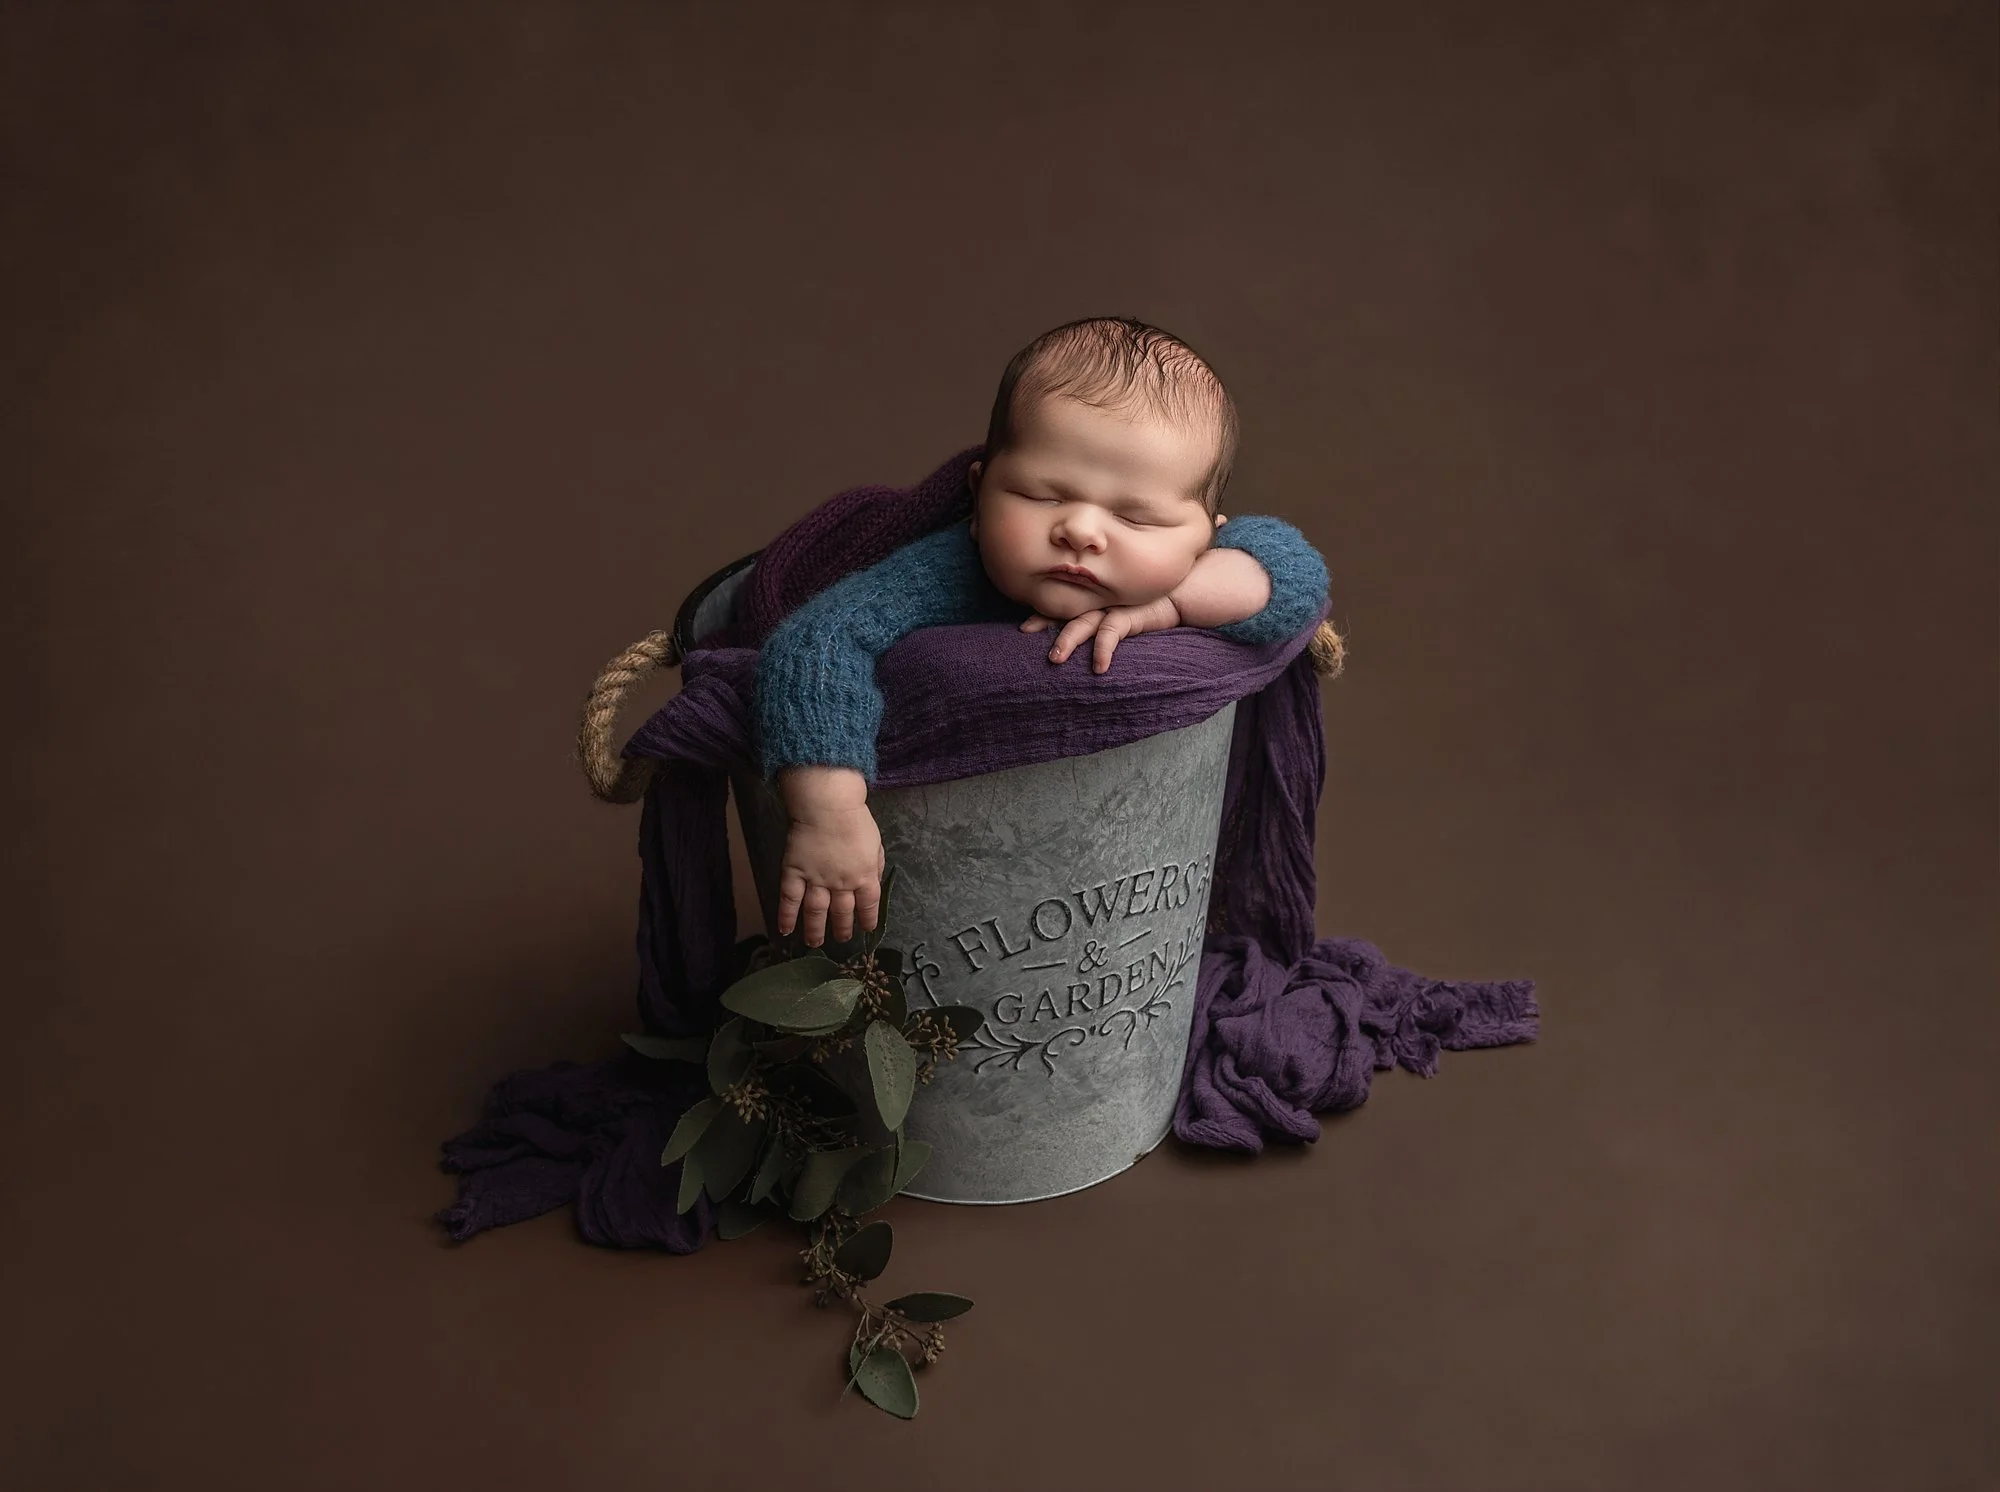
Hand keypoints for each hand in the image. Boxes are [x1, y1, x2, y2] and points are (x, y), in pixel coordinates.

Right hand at [775, 767, 883, 947]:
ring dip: (815, 930)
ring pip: (816, 911)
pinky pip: (790, 898)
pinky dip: (786, 915)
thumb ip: (875, 866)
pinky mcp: (795, 872)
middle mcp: (841, 884)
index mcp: (864, 876)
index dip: (868, 919)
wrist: (828, 806)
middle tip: (841, 939)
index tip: (866, 928)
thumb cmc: (856, 820)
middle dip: (842, 928)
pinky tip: (785, 929)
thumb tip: (874, 881)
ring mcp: (816, 880)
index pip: (868, 905)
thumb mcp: (876, 844)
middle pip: (842, 912)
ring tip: (814, 943)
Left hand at [1020, 595, 1181, 673]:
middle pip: (1066, 611)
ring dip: (1068, 640)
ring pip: (1084, 622)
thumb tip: (1083, 642)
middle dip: (1045, 622)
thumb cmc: (1151, 606)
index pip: (1064, 606)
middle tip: (1025, 633)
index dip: (1043, 614)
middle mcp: (1100, 601)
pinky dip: (1103, 650)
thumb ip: (1104, 621)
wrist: (1182, 593)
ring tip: (1055, 659)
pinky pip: (1112, 632)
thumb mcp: (1124, 613)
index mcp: (1095, 600)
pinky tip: (1098, 668)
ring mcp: (1114, 606)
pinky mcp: (1130, 615)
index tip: (1024, 627)